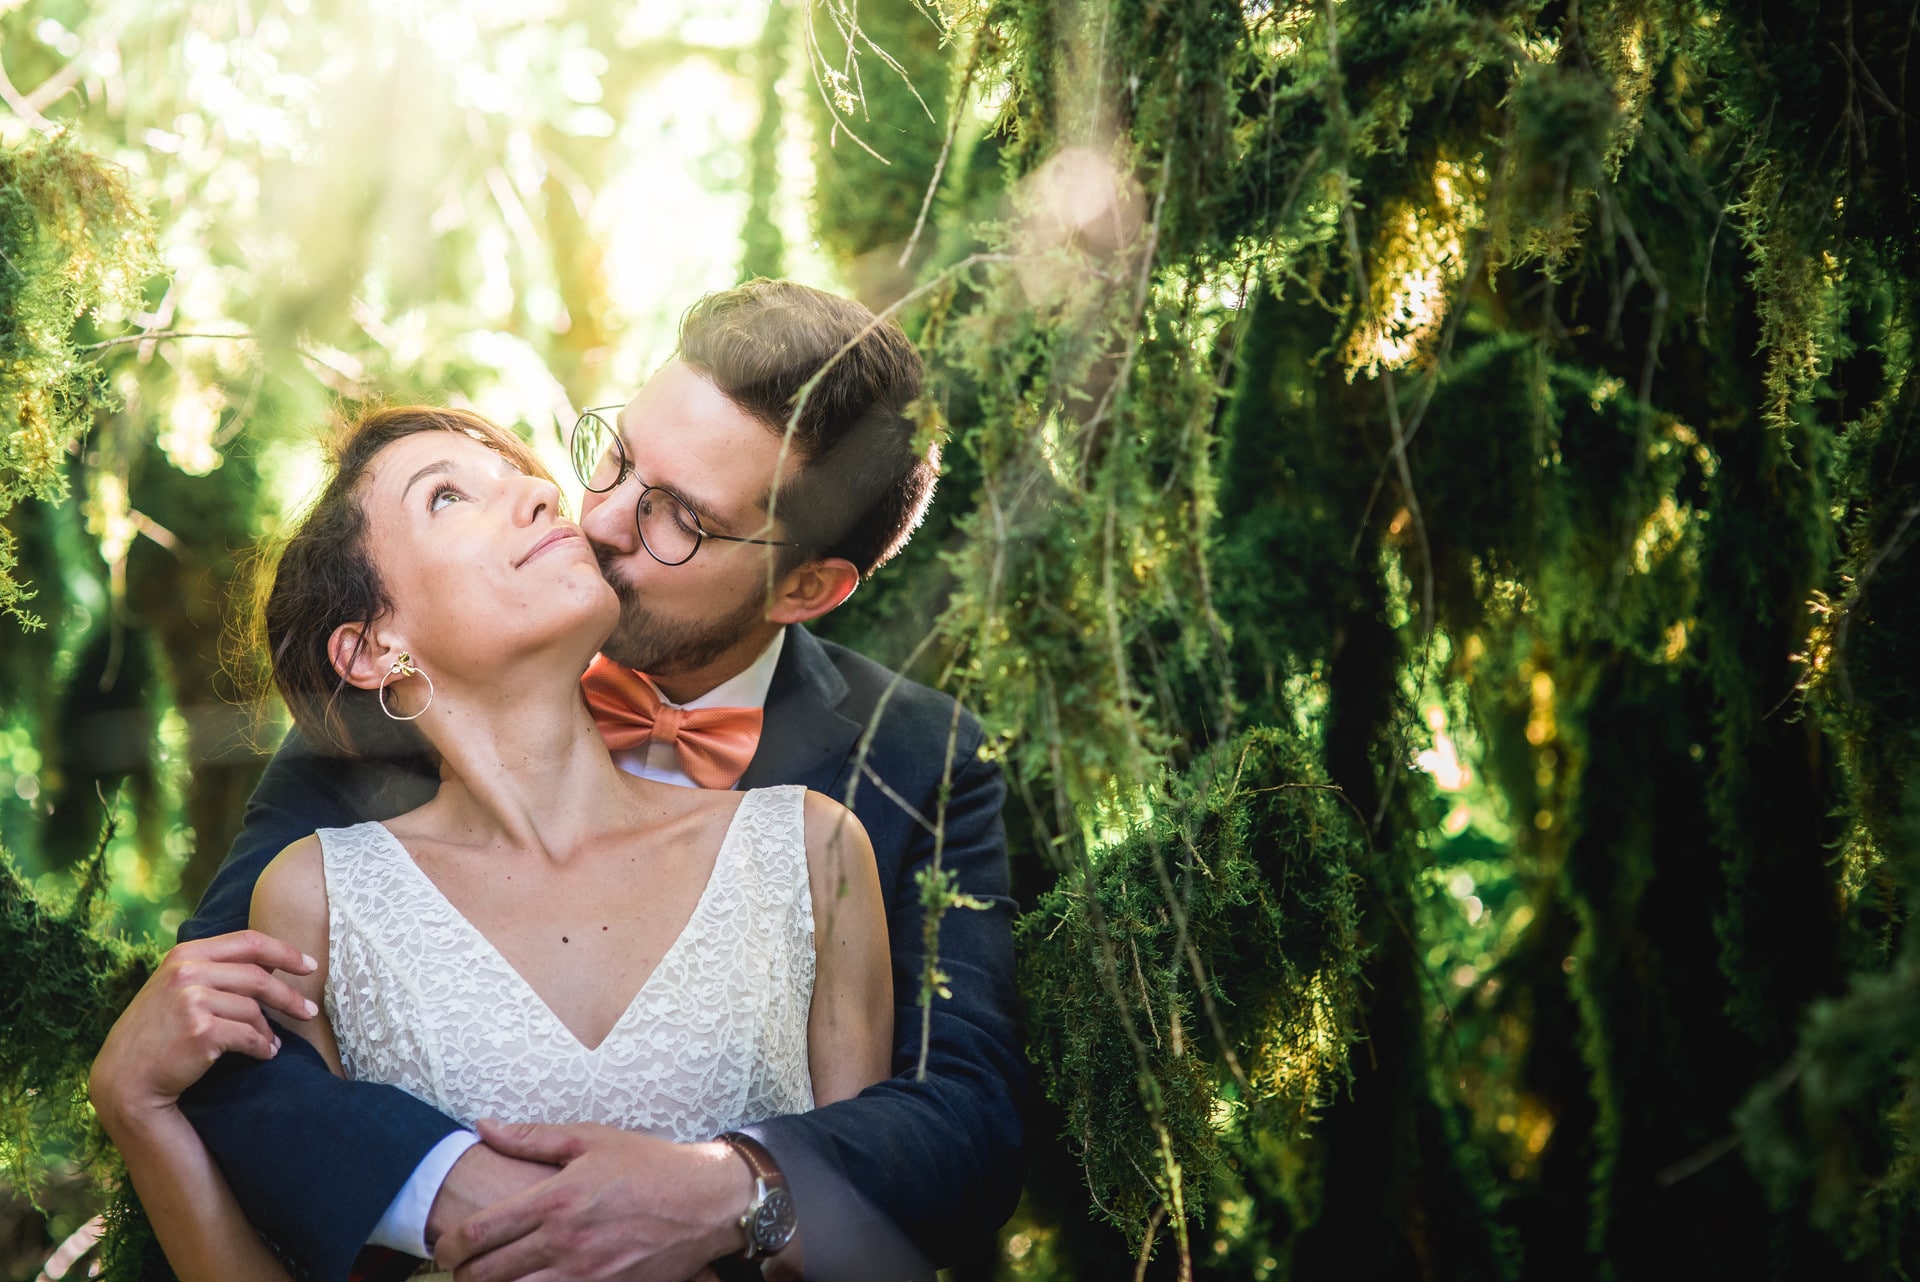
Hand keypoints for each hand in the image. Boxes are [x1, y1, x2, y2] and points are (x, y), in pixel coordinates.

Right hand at [88, 930, 316, 1132]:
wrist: (126, 1078)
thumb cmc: (158, 1032)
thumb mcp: (176, 987)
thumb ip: (214, 969)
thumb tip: (272, 962)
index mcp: (185, 954)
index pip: (249, 942)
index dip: (285, 952)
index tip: (308, 965)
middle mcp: (187, 971)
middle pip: (258, 977)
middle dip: (289, 996)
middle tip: (310, 1010)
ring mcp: (192, 1000)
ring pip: (253, 1010)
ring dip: (269, 1030)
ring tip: (272, 1043)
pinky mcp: (202, 1030)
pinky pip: (249, 1036)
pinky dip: (262, 1047)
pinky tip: (264, 1054)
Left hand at [435, 1121, 752, 1281]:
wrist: (707, 1203)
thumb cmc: (650, 1166)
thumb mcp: (591, 1139)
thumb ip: (532, 1137)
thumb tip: (485, 1126)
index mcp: (555, 1199)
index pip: (480, 1233)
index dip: (450, 1246)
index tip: (444, 1248)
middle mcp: (564, 1241)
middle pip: (488, 1274)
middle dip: (464, 1275)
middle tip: (461, 1269)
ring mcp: (584, 1274)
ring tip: (493, 1279)